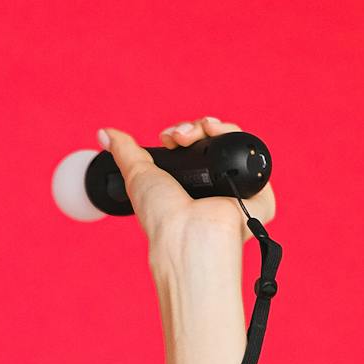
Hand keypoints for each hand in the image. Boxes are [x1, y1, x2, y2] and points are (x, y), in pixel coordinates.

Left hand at [100, 115, 276, 271]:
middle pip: (213, 142)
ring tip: (200, 130)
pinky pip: (256, 154)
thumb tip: (104, 133)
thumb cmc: (162, 217)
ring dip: (216, 127)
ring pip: (234, 143)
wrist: (188, 235)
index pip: (193, 149)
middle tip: (180, 135)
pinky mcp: (260, 194)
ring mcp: (238, 189)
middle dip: (196, 129)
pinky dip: (239, 137)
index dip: (182, 135)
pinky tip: (221, 132)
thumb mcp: (138, 177)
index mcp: (189, 188)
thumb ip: (125, 152)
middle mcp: (214, 188)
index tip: (167, 136)